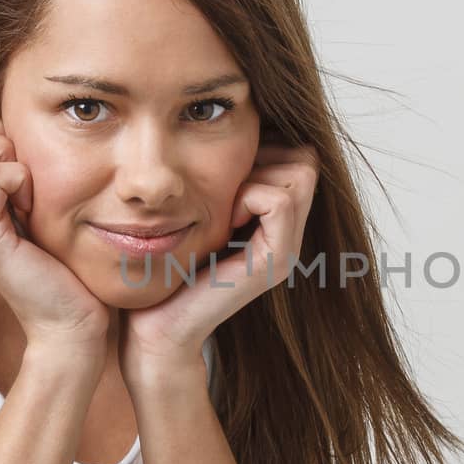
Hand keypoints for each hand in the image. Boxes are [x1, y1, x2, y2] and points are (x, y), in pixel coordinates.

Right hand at [0, 113, 109, 353]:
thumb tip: (8, 125)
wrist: (67, 318)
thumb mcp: (25, 202)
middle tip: (19, 171)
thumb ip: (9, 167)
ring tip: (24, 190)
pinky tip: (32, 207)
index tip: (13, 159)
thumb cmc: (54, 260)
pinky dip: (20, 179)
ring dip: (2, 154)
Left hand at [120, 143, 319, 385]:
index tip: (229, 171)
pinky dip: (250, 195)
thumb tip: (231, 137)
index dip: (267, 147)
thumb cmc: (166, 268)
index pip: (301, 155)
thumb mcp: (199, 212)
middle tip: (228, 185)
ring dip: (256, 174)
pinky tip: (227, 219)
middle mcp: (289, 236)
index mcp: (276, 223)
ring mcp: (286, 250)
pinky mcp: (274, 263)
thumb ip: (222, 183)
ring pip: (300, 173)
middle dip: (264, 155)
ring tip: (227, 204)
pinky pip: (278, 201)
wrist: (156, 326)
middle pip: (306, 160)